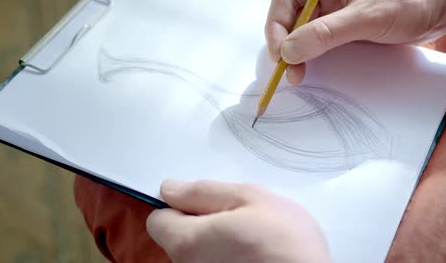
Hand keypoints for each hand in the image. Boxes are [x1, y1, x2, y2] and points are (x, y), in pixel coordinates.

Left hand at [146, 180, 330, 262]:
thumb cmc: (287, 243)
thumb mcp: (249, 198)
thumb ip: (204, 192)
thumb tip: (171, 189)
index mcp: (187, 242)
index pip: (158, 218)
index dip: (181, 204)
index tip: (207, 202)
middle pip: (177, 237)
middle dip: (201, 221)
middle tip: (239, 216)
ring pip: (198, 251)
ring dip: (216, 240)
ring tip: (251, 236)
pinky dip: (226, 257)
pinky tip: (253, 254)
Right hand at [265, 0, 445, 84]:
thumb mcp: (368, 16)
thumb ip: (326, 34)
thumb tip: (289, 50)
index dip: (277, 25)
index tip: (279, 53)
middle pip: (293, 13)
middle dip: (288, 42)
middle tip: (288, 70)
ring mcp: (338, 0)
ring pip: (306, 27)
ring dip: (300, 50)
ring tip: (299, 73)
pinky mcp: (348, 17)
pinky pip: (323, 35)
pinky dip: (316, 52)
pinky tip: (313, 66)